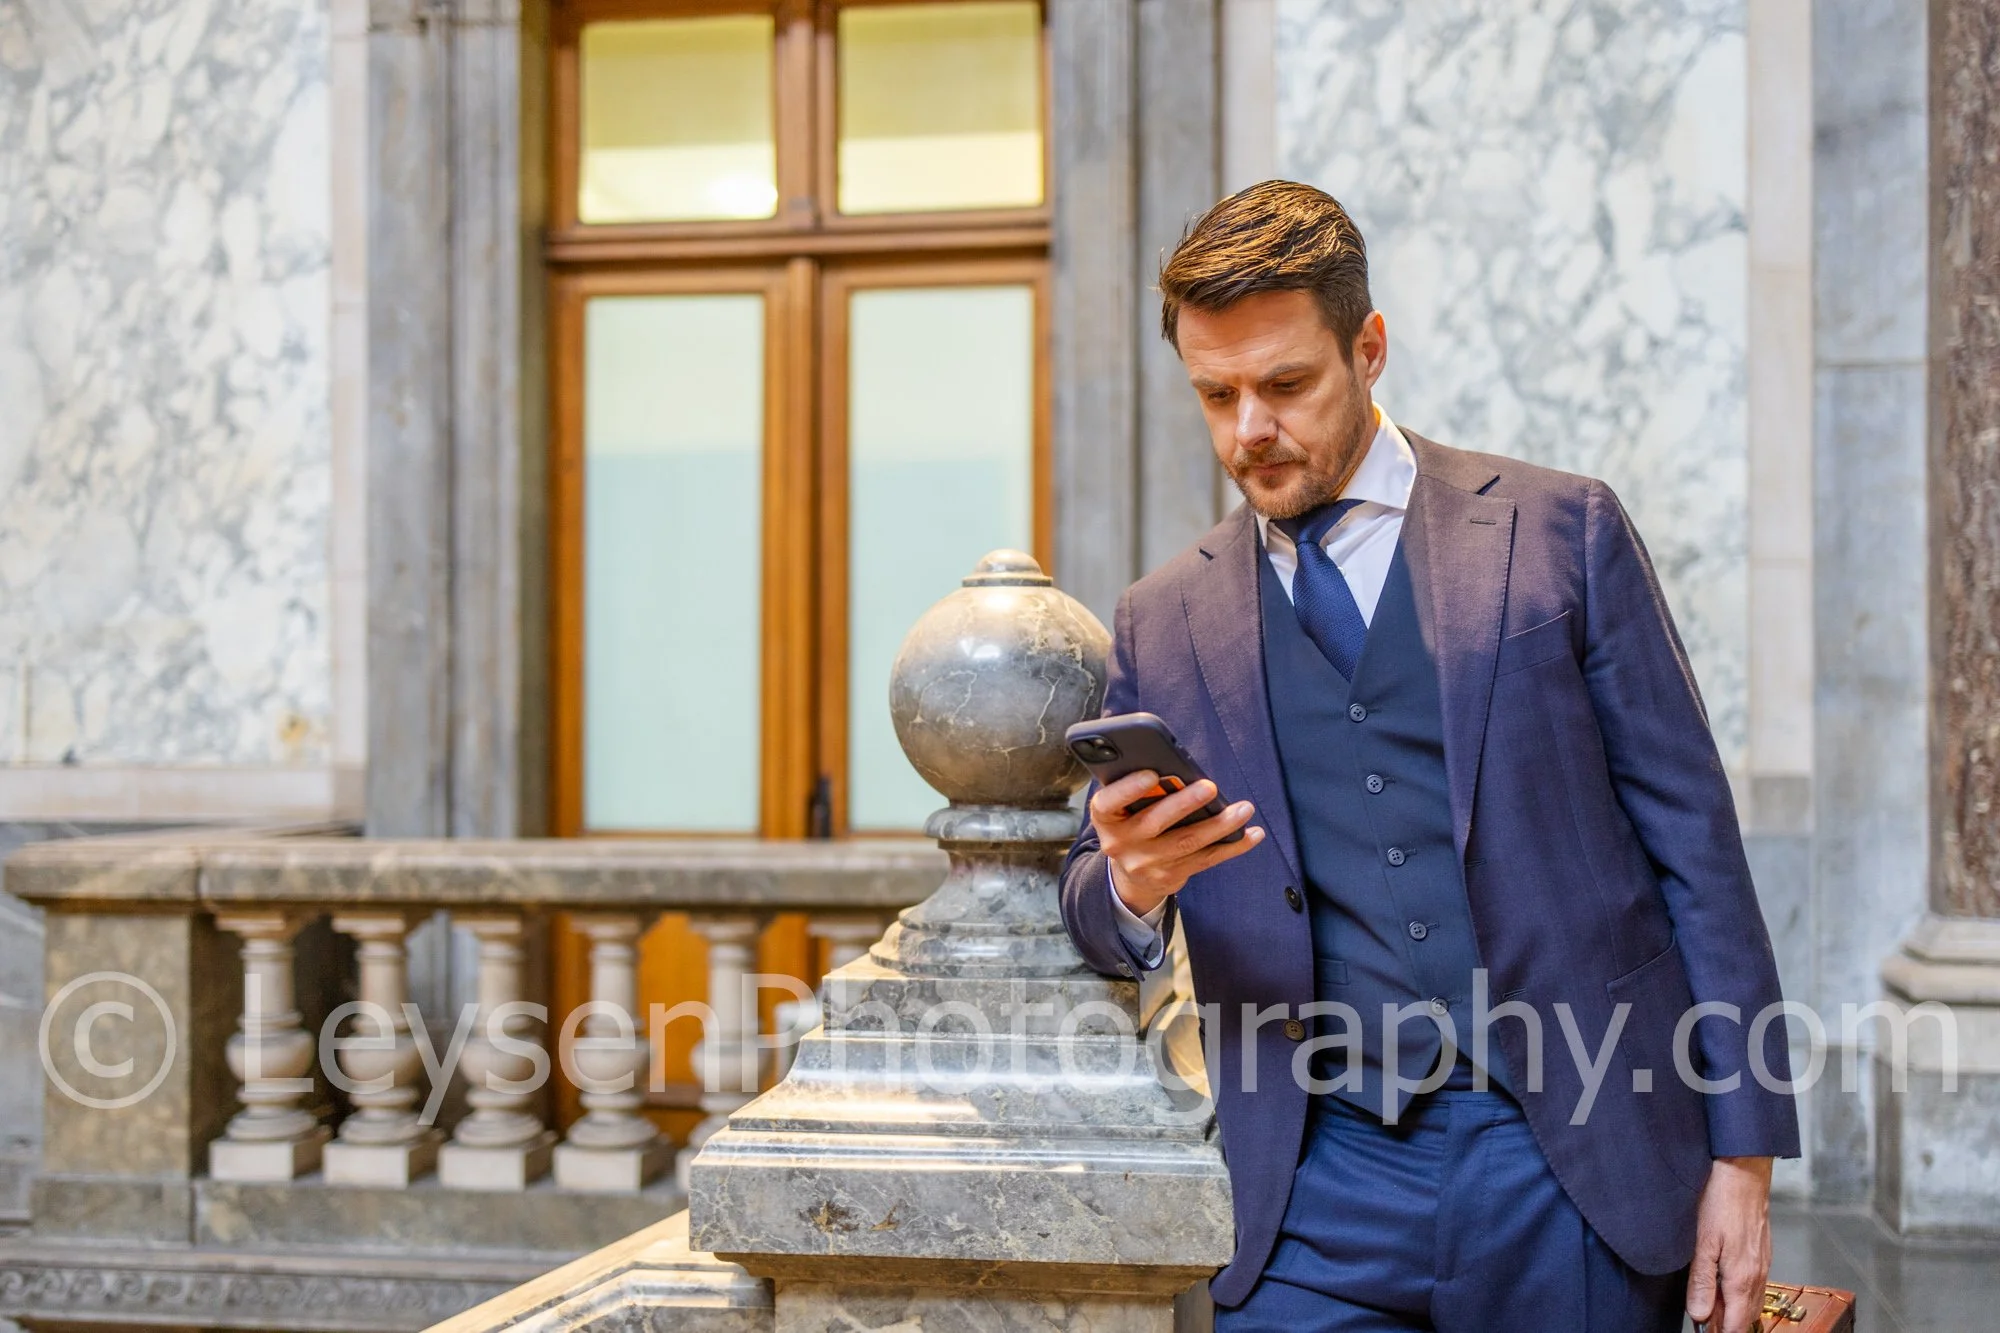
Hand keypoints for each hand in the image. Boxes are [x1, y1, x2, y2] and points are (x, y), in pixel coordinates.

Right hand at [1090, 770, 1262, 917]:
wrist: (1128, 874)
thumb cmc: (1131, 822)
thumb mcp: (1123, 806)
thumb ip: (1139, 788)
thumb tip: (1177, 770)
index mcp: (1106, 818)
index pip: (1108, 802)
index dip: (1129, 789)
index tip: (1151, 773)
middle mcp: (1120, 844)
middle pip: (1155, 823)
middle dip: (1184, 803)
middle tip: (1210, 787)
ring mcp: (1145, 864)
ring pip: (1187, 843)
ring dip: (1220, 825)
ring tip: (1244, 809)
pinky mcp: (1169, 877)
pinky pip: (1205, 860)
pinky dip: (1232, 846)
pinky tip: (1252, 834)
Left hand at [1685, 1156, 1772, 1332]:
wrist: (1744, 1173)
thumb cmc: (1722, 1201)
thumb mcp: (1702, 1242)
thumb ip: (1702, 1281)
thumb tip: (1699, 1314)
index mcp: (1742, 1279)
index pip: (1735, 1325)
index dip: (1718, 1332)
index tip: (1703, 1330)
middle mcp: (1757, 1276)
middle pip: (1744, 1317)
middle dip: (1725, 1324)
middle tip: (1703, 1321)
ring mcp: (1762, 1265)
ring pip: (1749, 1302)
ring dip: (1731, 1309)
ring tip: (1708, 1305)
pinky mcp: (1761, 1253)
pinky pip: (1753, 1285)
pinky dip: (1738, 1293)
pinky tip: (1722, 1284)